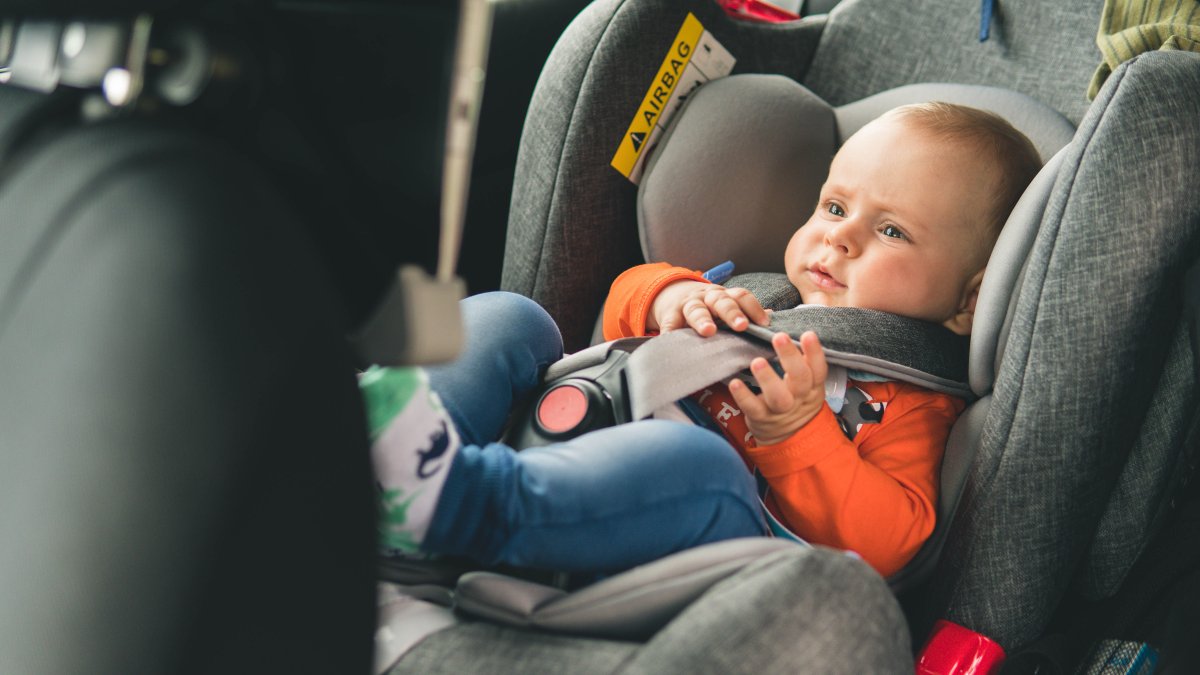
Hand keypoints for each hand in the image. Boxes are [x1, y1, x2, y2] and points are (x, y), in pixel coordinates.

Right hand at [648, 280, 769, 336]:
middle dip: (732, 313)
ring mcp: (688, 304)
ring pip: (696, 309)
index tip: (764, 323)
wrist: (674, 294)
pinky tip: (672, 339)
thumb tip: (772, 317)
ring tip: (708, 331)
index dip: (753, 308)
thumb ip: (745, 311)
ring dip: (703, 319)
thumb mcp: (725, 304)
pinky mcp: (670, 315)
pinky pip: (670, 323)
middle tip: (742, 326)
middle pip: (721, 301)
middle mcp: (707, 297)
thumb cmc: (708, 307)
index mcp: (725, 296)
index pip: (741, 296)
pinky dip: (670, 331)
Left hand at [728, 331, 827, 444]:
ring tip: (757, 361)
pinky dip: (743, 396)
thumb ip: (796, 356)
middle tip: (779, 337)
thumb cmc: (794, 397)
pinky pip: (752, 408)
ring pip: (778, 397)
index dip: (815, 353)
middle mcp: (799, 397)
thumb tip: (772, 318)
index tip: (808, 334)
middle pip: (800, 379)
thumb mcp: (804, 381)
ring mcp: (780, 410)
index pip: (819, 368)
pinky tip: (734, 382)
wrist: (787, 436)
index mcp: (812, 386)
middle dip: (790, 357)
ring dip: (767, 378)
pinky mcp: (761, 418)